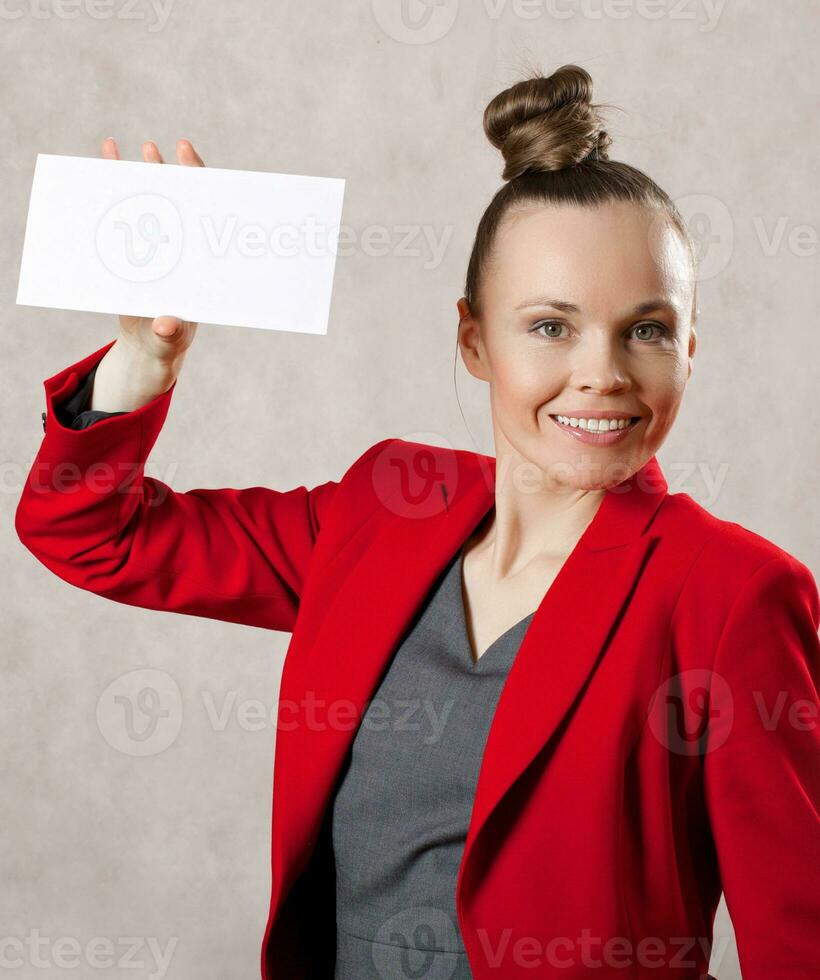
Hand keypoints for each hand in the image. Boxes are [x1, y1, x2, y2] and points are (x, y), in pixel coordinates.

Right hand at [102, 137, 203, 365]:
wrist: (150, 346)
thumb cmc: (168, 343)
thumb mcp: (169, 338)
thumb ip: (169, 332)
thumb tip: (165, 324)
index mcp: (195, 260)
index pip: (201, 213)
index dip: (196, 182)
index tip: (187, 154)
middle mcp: (180, 246)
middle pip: (176, 201)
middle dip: (165, 172)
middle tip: (151, 148)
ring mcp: (158, 246)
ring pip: (150, 204)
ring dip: (139, 176)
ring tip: (126, 148)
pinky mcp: (136, 251)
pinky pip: (125, 218)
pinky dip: (114, 195)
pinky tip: (102, 171)